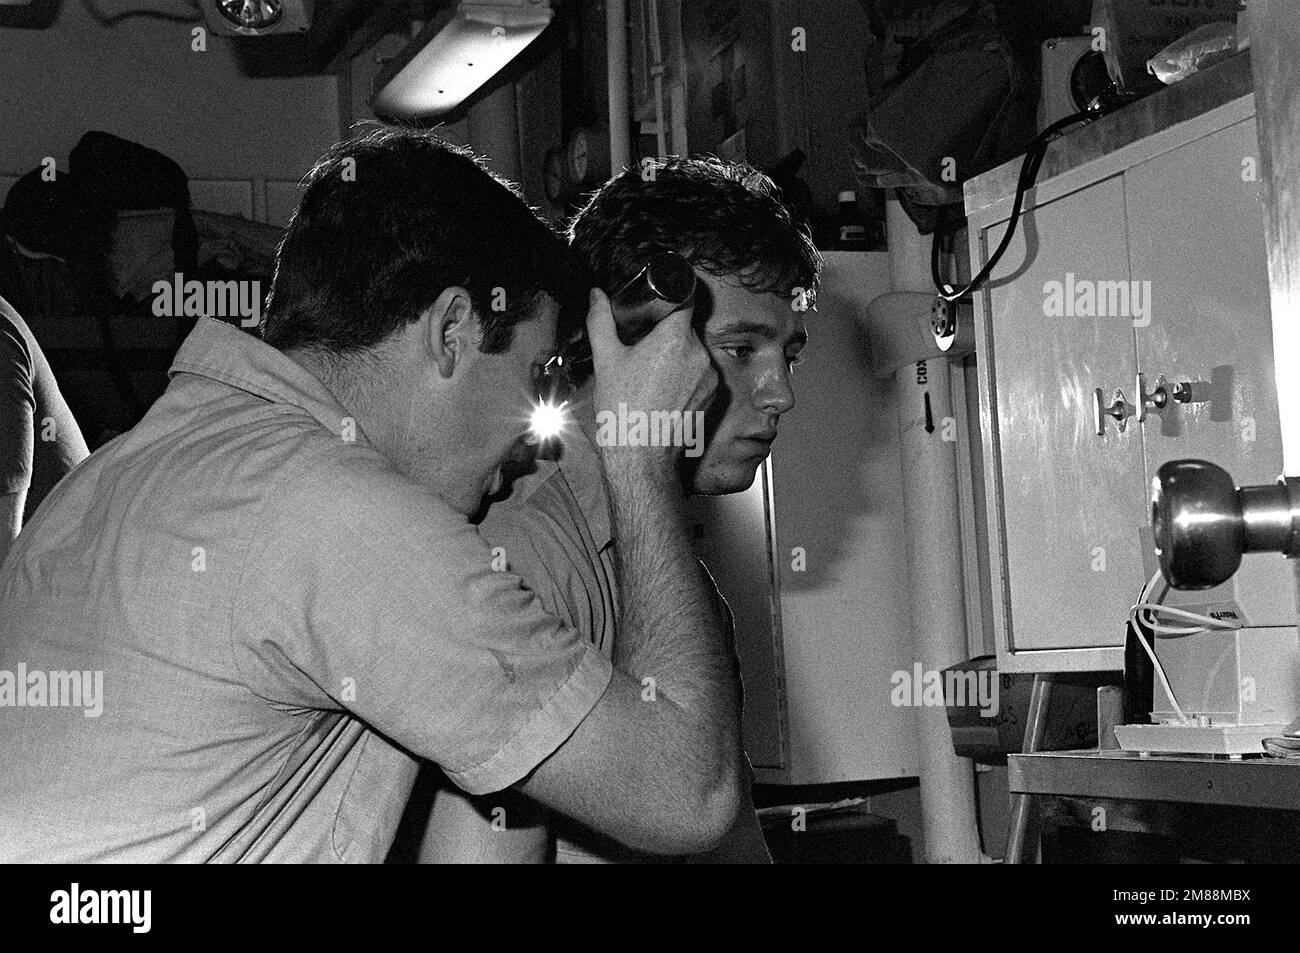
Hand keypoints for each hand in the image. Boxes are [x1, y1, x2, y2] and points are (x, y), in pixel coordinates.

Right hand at [586, 288, 716, 468]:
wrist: (642, 458)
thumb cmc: (624, 412)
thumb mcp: (606, 360)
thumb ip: (601, 321)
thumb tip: (597, 296)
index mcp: (675, 338)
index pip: (683, 299)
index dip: (669, 299)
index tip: (655, 306)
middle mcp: (700, 354)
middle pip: (685, 329)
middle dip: (665, 334)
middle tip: (642, 348)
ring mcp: (710, 376)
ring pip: (692, 352)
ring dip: (676, 356)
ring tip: (651, 374)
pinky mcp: (713, 395)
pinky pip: (700, 374)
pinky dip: (685, 376)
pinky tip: (663, 390)